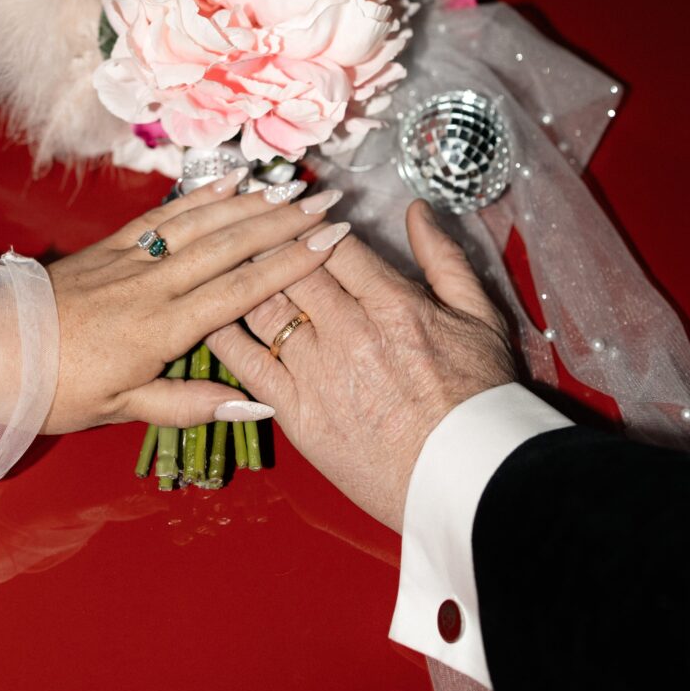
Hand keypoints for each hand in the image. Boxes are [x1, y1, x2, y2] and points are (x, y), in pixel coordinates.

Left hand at [43, 172, 347, 433]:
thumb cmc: (59, 390)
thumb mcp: (123, 411)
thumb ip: (189, 404)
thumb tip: (255, 404)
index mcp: (162, 328)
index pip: (241, 289)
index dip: (290, 263)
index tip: (330, 241)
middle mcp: (154, 284)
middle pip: (230, 245)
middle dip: (283, 222)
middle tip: (328, 204)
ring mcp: (132, 259)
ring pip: (202, 223)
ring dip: (250, 203)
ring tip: (291, 189)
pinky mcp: (111, 246)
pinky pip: (164, 216)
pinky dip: (200, 197)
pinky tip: (229, 184)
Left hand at [208, 198, 514, 530]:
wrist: (467, 479)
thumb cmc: (478, 396)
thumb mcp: (479, 315)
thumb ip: (444, 257)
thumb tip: (416, 211)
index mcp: (393, 304)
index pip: (334, 246)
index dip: (311, 223)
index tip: (300, 213)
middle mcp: (349, 333)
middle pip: (292, 269)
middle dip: (270, 241)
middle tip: (253, 225)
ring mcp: (319, 375)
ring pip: (263, 308)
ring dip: (242, 278)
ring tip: (227, 258)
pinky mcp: (298, 415)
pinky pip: (248, 365)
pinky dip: (224, 335)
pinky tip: (211, 314)